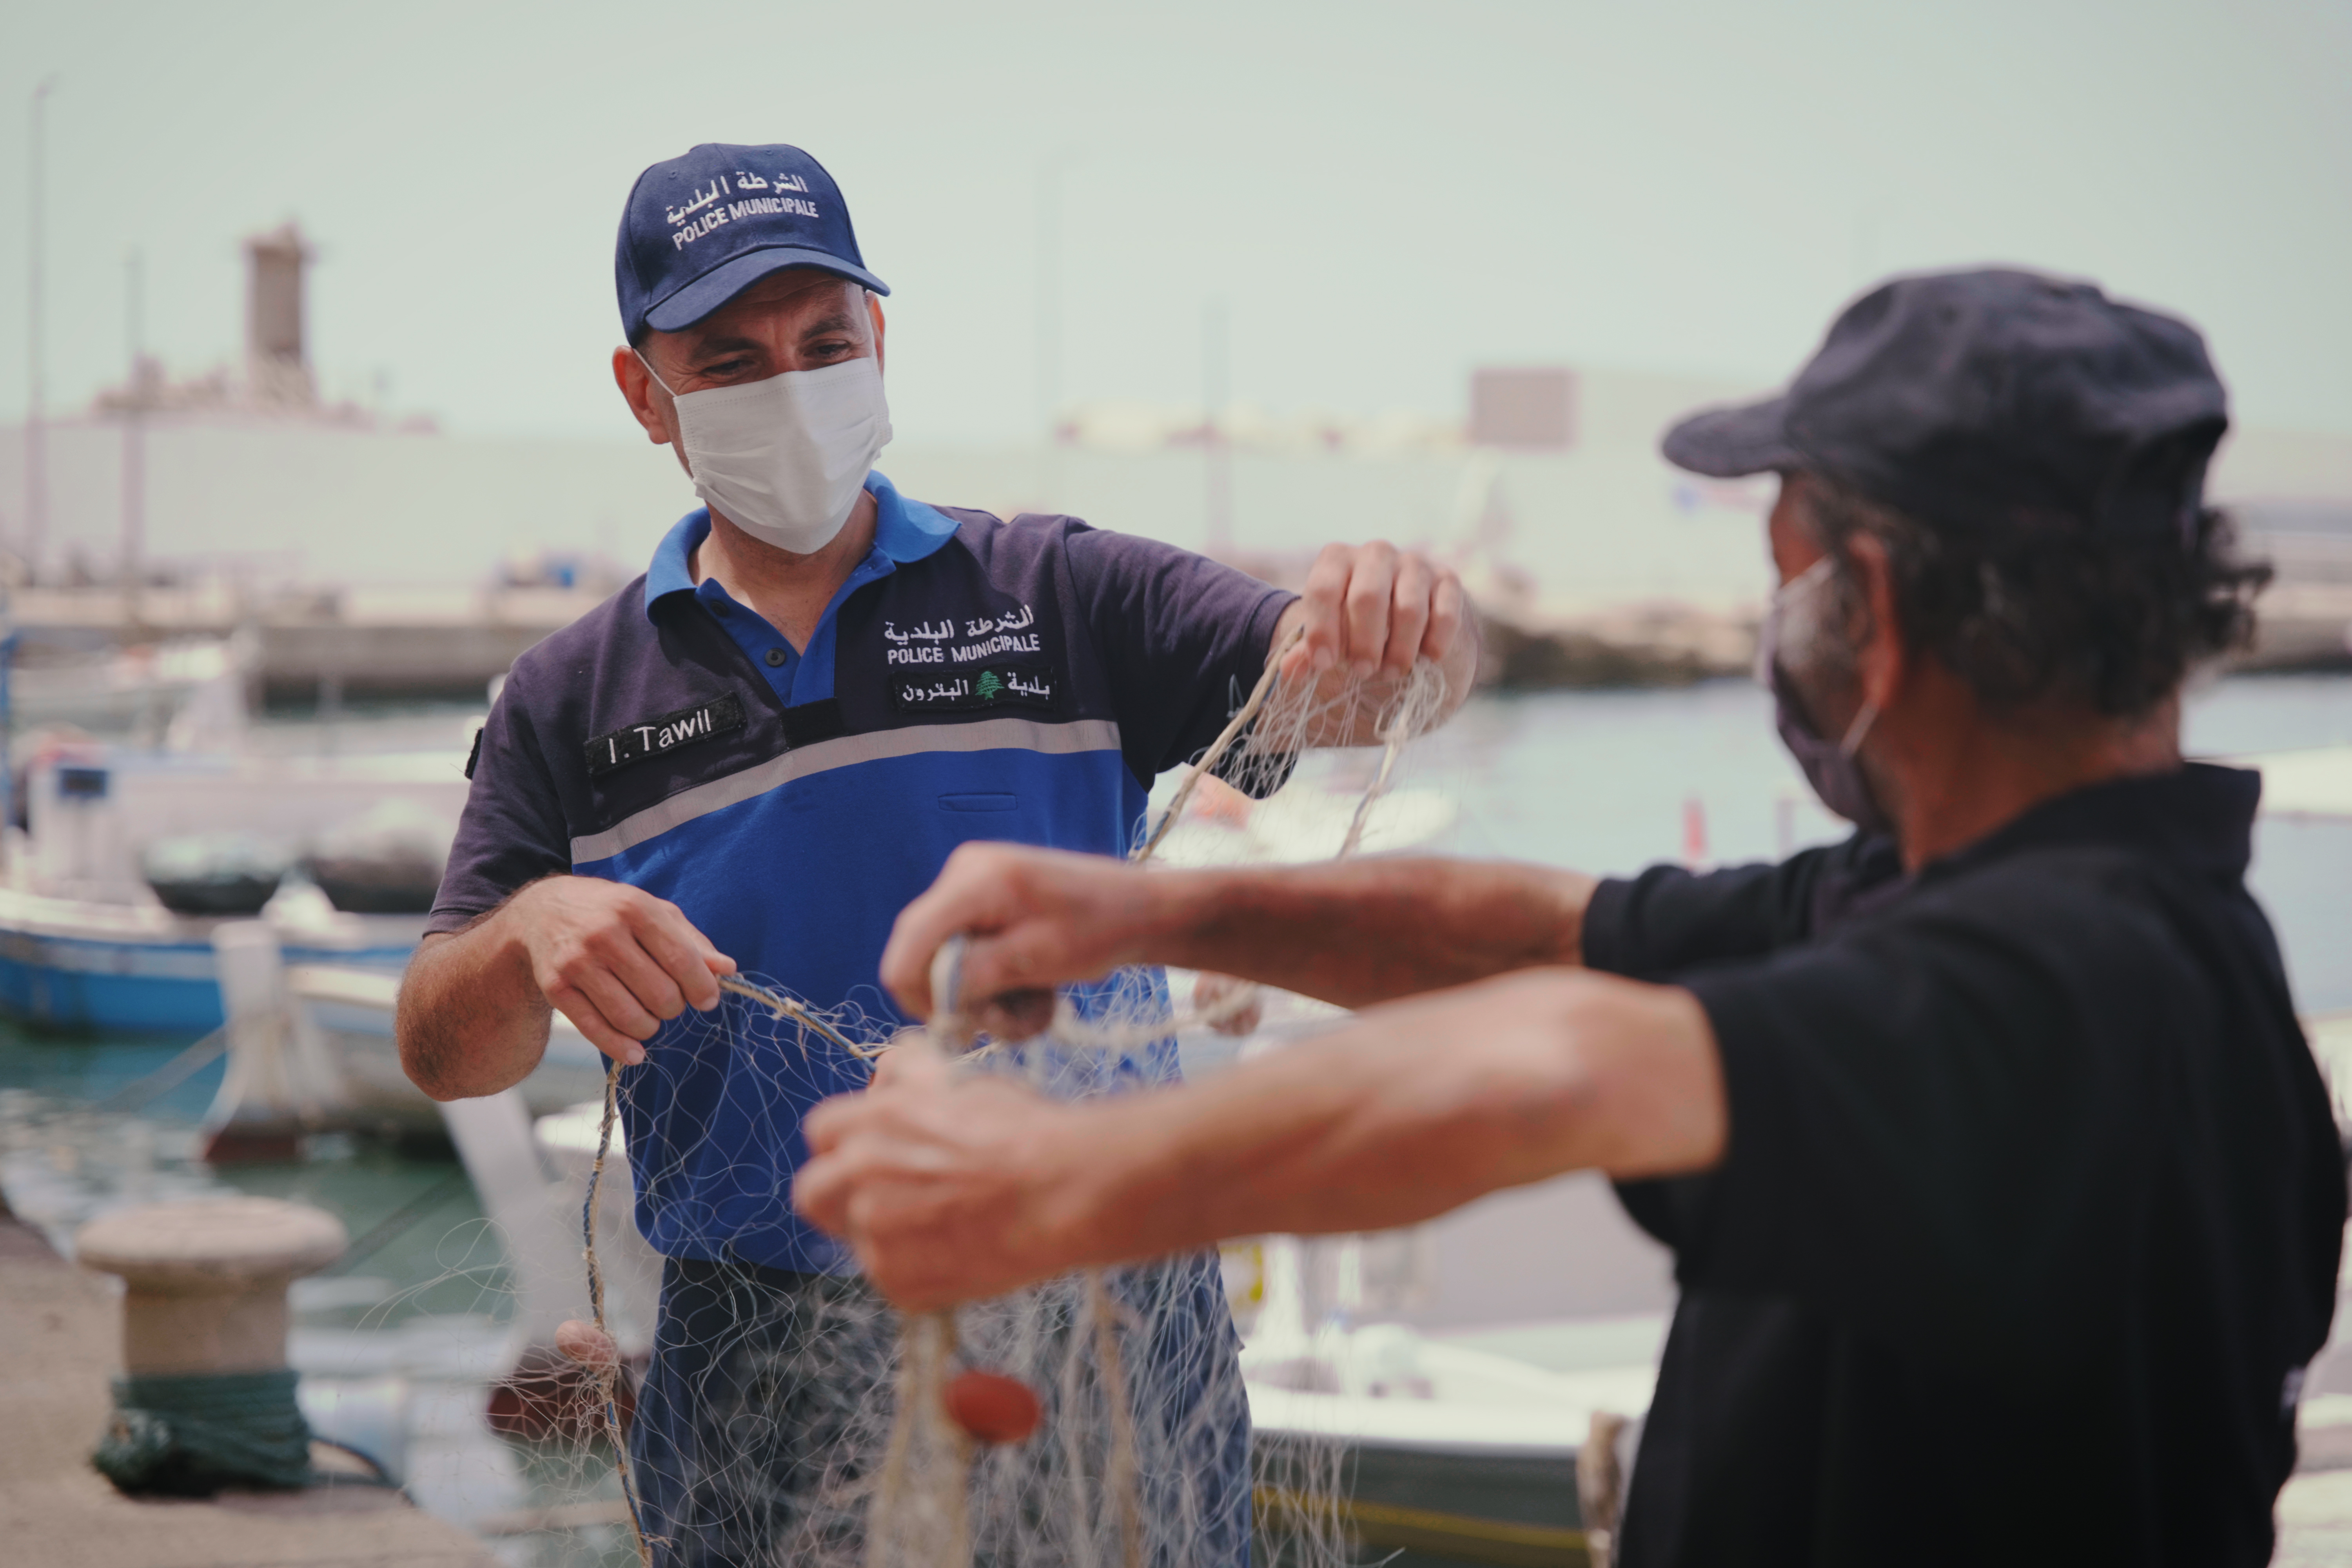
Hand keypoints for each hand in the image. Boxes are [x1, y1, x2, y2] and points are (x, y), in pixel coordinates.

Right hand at [505, 876, 735, 1064]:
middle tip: (670, 1001)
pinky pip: (594, 1029)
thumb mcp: (655, 912)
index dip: (702, 987)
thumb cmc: (612, 912)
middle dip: (674, 1007)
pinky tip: (635, 1051)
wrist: (543, 911)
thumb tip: (728, 969)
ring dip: (650, 1027)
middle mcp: (604, 934)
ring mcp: (577, 962)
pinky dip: (620, 1048)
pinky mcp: (556, 987)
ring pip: (629, 1016)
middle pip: (659, 994)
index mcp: (635, 908)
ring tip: (651, 1018)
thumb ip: (692, 942)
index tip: (708, 1000)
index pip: (681, 959)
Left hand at [796, 1050, 1084, 1308]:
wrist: (1063, 1191)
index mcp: (873, 1122)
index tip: (870, 1148)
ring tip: (943, 1223)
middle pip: (813, 1192)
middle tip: (882, 1194)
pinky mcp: (901, 1283)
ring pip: (857, 1238)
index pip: (822, 1131)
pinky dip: (917, 1269)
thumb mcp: (961, 1081)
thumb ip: (910, 1077)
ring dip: (887, 1232)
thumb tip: (890, 1070)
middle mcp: (863, 1178)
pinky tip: (959, 1250)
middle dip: (839, 1193)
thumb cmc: (1023, 1130)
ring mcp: (877, 1236)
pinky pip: (892, 1278)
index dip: (847, 1140)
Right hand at [880, 843, 1166, 1023]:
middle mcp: (962, 874)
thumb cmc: (1099, 930)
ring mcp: (971, 886)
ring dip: (989, 998)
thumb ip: (975, 975)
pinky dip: (998, 983)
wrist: (1139, 909)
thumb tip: (932, 999)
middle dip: (965, 999)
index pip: (911, 943)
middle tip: (1014, 1020)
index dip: (919, 995)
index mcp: (974, 879)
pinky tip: (1037, 988)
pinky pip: (968, 955)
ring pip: (948, 963)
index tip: (959, 1028)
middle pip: (924, 955)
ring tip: (1038, 1004)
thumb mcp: (1035, 959)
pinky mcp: (983, 902)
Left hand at [1278, 541, 1466, 682]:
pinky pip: (1445, 614)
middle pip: (1367, 597)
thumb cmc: (1352, 620)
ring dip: (1399, 649)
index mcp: (1337, 559)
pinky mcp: (1447, 579)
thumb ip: (1307, 650)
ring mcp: (1414, 563)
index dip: (1322, 631)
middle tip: (1362, 672)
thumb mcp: (1326, 631)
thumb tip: (1289, 671)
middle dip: (1364, 643)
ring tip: (1391, 672)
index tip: (1324, 664)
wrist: (1400, 605)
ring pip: (1409, 609)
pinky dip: (1435, 642)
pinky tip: (1426, 658)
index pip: (1324, 590)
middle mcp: (1375, 553)